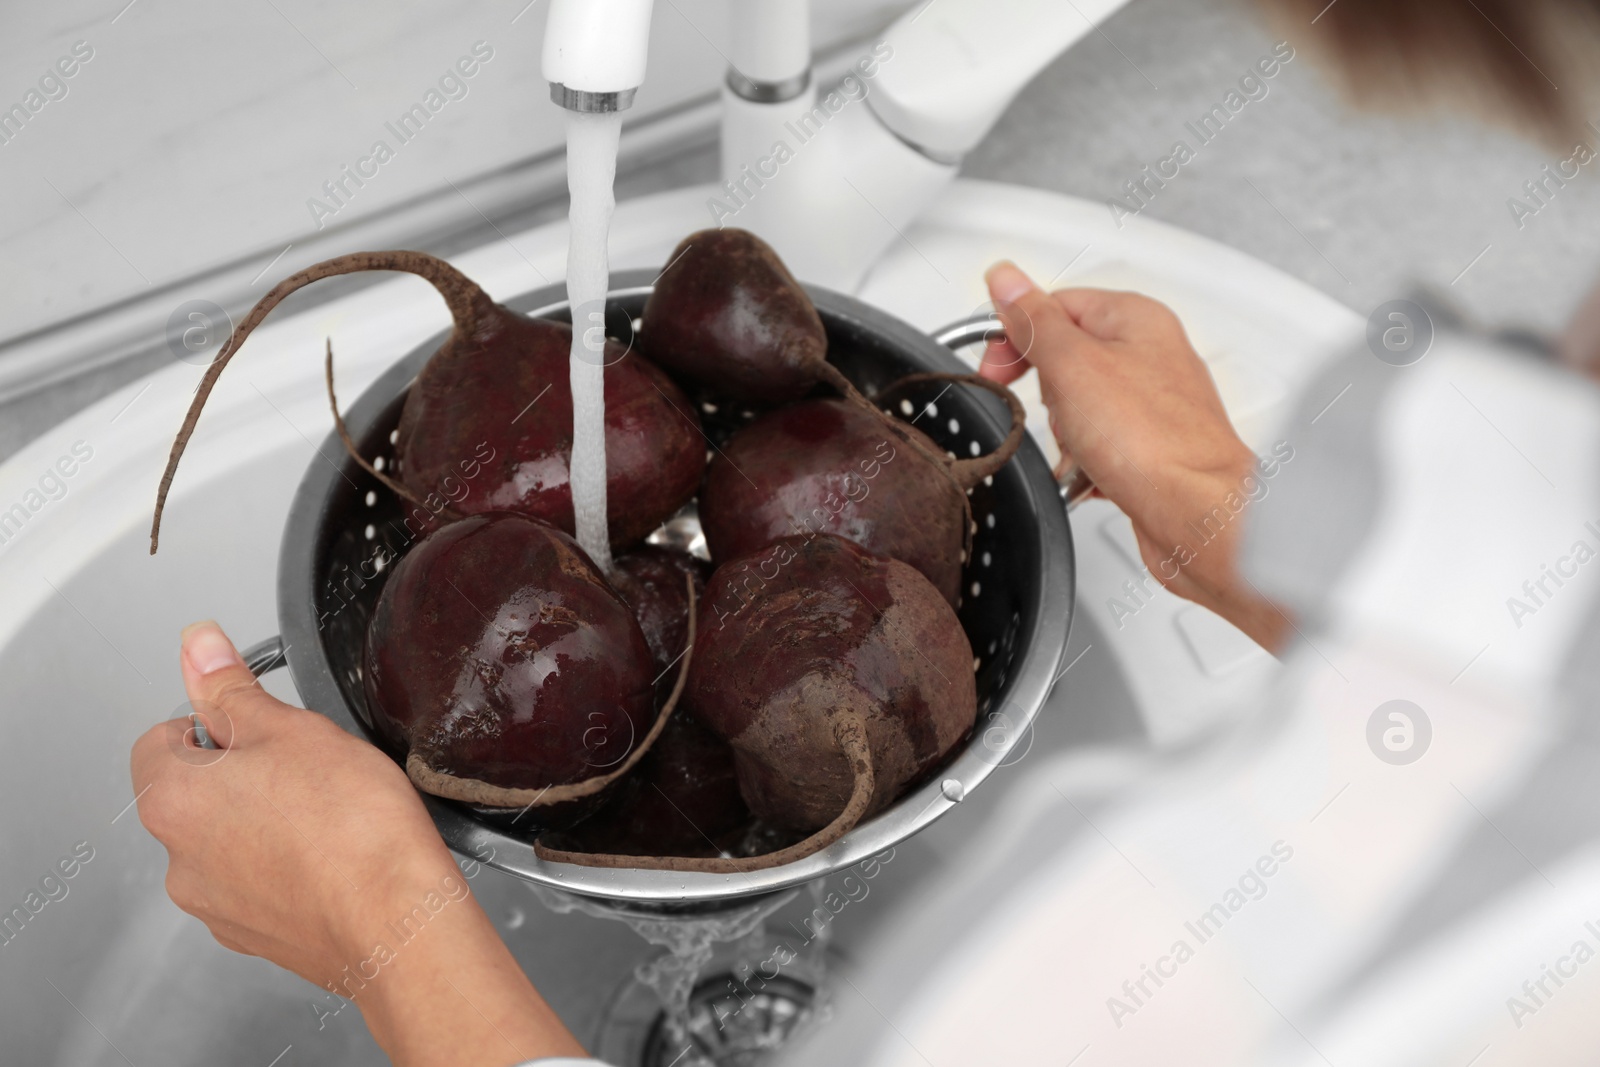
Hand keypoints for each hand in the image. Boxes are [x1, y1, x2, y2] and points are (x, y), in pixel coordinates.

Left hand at [132, 620, 585, 1066]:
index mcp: (172, 800)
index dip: (217, 720)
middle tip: (307, 765)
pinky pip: (262, 882)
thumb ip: (232, 687)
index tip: (262, 724)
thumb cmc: (351, 828)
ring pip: (232, 839)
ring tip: (330, 813)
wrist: (397, 920)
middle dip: (245, 773)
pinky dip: (289, 865)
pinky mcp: (256, 934)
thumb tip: (198, 647)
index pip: (163, 736)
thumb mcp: (292, 728)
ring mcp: (216, 905)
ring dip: (267, 821)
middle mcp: (179, 861)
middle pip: (198, 792)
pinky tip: (336, 852)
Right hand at [979, 262, 1289, 650]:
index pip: (1054, 304)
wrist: (1196, 515)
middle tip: (1057, 410)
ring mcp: (1153, 403)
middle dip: (1048, 394)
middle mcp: (1151, 355)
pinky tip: (1092, 474)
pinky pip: (1098, 446)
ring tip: (1082, 447)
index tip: (998, 366)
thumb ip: (1035, 321)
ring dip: (1066, 434)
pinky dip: (1086, 463)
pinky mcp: (1151, 447)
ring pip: (1079, 407)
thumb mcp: (1072, 365)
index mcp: (1135, 318)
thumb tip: (1005, 279)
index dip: (1018, 335)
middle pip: (1065, 358)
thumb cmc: (1153, 442)